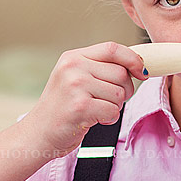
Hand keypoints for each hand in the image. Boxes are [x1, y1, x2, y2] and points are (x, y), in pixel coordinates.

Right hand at [16, 42, 145, 158]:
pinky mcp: (80, 106)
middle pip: (121, 73)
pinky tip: (92, 119)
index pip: (112, 48)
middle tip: (108, 100)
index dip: (133, 59)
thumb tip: (138, 66)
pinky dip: (108, 119)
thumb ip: (99, 68)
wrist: (39, 131)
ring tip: (95, 109)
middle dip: (124, 90)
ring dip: (114, 107)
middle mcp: (73, 67)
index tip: (142, 71)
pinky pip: (113, 111)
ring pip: (119, 94)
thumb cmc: (62, 107)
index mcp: (73, 57)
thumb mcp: (74, 77)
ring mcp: (76, 86)